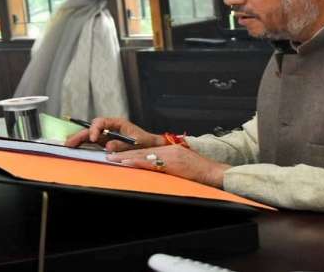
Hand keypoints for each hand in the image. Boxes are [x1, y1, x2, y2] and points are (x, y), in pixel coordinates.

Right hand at [64, 117, 164, 151]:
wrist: (151, 145)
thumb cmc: (145, 141)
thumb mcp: (135, 143)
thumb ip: (122, 145)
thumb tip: (107, 146)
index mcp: (117, 123)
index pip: (101, 122)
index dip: (95, 129)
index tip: (93, 138)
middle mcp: (109, 127)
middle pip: (92, 128)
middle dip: (80, 134)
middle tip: (69, 142)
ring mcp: (106, 135)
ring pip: (90, 135)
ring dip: (79, 139)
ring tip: (67, 145)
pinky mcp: (105, 142)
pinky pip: (92, 142)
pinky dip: (84, 144)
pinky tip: (75, 148)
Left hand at [106, 145, 230, 187]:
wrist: (214, 173)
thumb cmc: (199, 173)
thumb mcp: (182, 166)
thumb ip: (167, 167)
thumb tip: (153, 170)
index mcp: (170, 151)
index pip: (147, 151)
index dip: (131, 153)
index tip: (118, 156)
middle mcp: (169, 150)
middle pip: (143, 151)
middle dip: (125, 154)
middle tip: (110, 156)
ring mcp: (170, 156)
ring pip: (145, 155)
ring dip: (128, 158)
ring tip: (114, 160)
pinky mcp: (173, 163)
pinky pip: (152, 163)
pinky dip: (139, 163)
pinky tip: (129, 163)